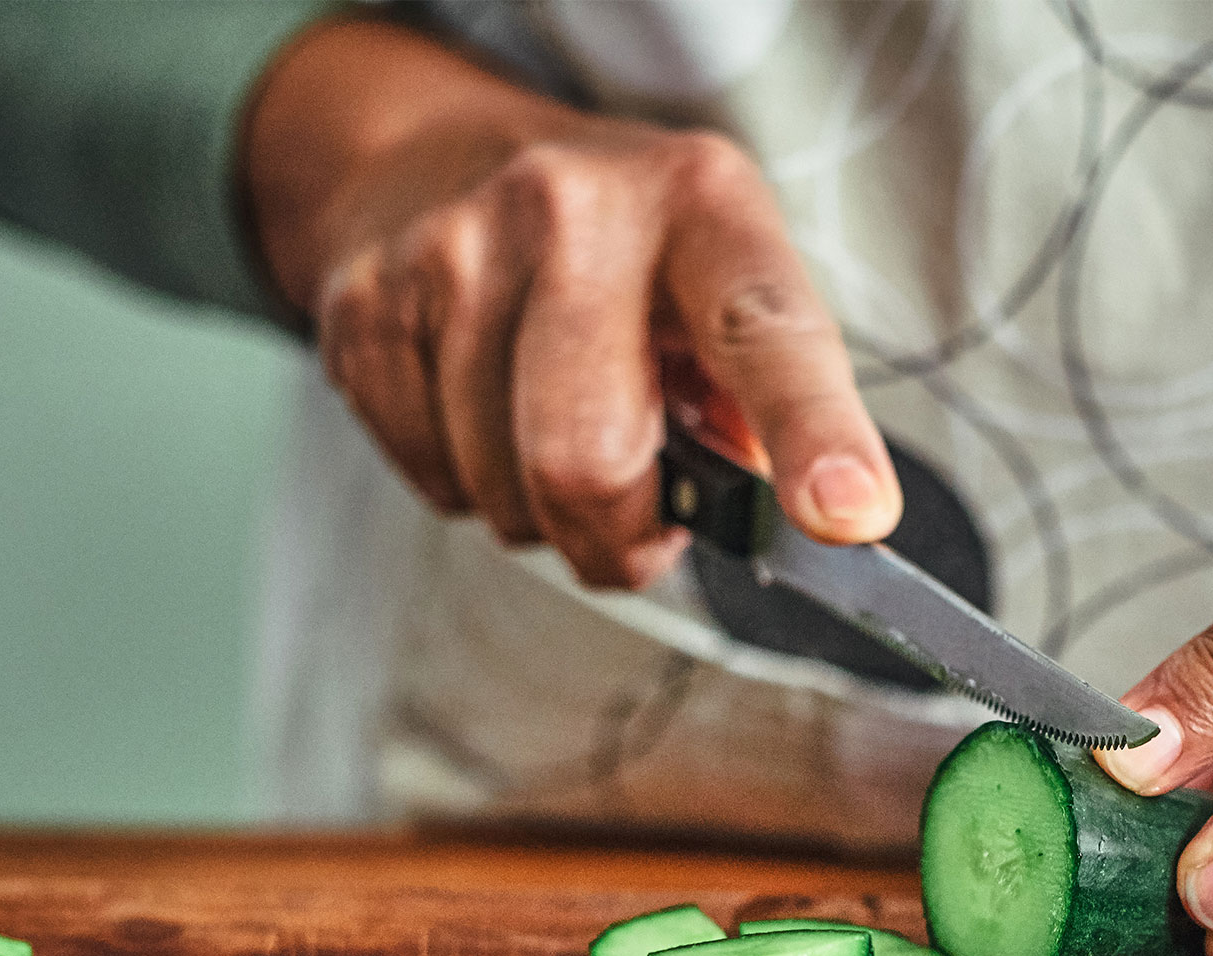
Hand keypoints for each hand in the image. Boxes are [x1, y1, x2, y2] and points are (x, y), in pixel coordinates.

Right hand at [244, 17, 898, 588]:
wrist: (439, 159)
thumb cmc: (624, 264)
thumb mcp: (724, 291)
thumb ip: (769, 408)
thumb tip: (793, 517)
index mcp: (699, 205)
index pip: (764, 334)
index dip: (812, 435)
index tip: (847, 515)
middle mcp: (569, 208)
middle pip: (588, 462)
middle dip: (620, 538)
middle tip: (640, 521)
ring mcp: (451, 251)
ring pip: (505, 495)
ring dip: (543, 514)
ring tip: (554, 429)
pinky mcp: (365, 308)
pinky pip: (436, 484)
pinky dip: (473, 486)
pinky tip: (485, 413)